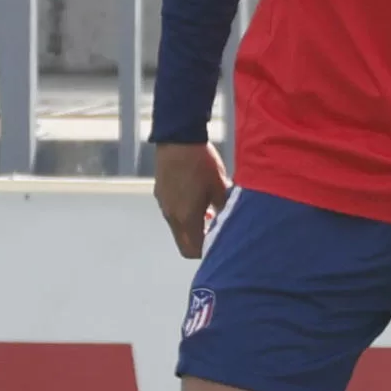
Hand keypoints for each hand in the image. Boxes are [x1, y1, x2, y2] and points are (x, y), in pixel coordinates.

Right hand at [154, 142, 231, 258]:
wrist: (178, 139)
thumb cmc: (202, 163)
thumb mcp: (220, 186)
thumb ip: (225, 209)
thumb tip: (230, 221)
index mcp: (187, 217)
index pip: (194, 250)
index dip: (208, 251)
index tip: (221, 244)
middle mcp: (171, 216)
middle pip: (184, 244)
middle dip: (200, 243)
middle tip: (215, 231)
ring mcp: (164, 205)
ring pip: (178, 229)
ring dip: (193, 227)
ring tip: (208, 211)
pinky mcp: (160, 194)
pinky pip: (172, 213)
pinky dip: (184, 214)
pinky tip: (196, 197)